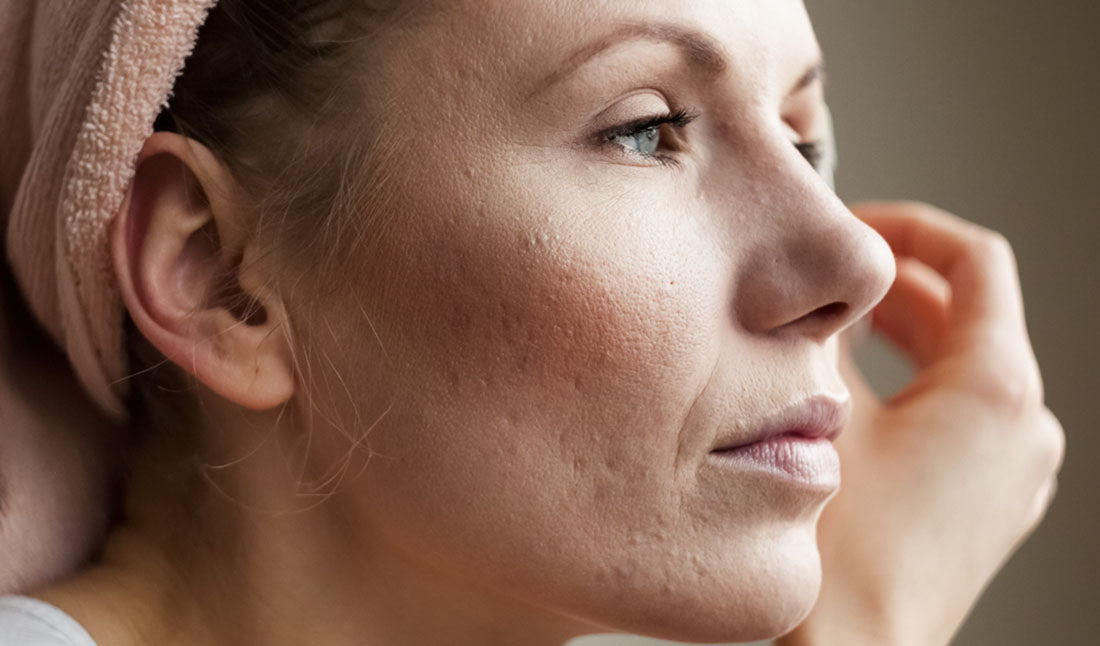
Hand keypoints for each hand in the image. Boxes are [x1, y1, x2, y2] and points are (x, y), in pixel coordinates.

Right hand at [781, 202, 1064, 645]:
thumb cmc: (847, 554)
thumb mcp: (821, 412)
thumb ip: (826, 335)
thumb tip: (818, 290)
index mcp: (997, 389)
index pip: (975, 261)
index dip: (910, 229)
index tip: (858, 231)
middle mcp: (1025, 426)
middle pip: (968, 314)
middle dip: (895, 287)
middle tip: (830, 281)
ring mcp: (1014, 471)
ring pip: (963, 369)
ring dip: (901, 339)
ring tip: (832, 335)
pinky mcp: (990, 504)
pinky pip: (962, 419)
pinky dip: (915, 391)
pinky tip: (853, 402)